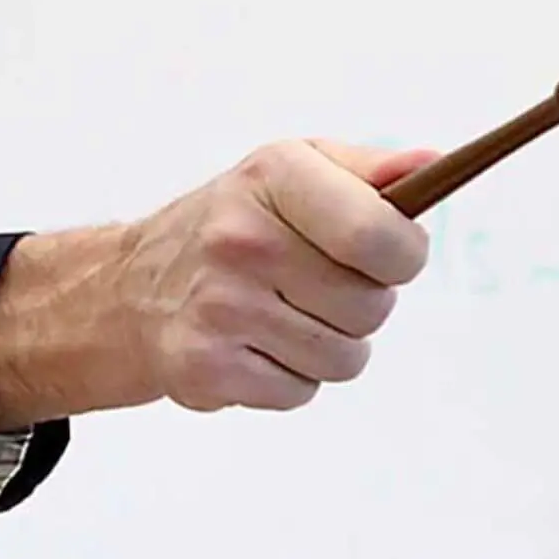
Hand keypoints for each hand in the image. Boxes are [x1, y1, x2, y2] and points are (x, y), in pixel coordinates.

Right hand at [0, 141, 435, 430]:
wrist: (126, 289)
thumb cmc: (229, 224)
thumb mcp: (290, 172)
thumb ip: (367, 171)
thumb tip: (432, 167)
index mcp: (272, 178)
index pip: (378, 235)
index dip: (403, 255)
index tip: (388, 256)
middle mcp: (241, 240)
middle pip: (371, 307)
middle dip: (362, 304)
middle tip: (318, 286)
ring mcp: (220, 308)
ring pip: (344, 357)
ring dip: (330, 346)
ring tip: (286, 317)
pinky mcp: (207, 368)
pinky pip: (301, 392)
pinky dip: (289, 378)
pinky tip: (255, 346)